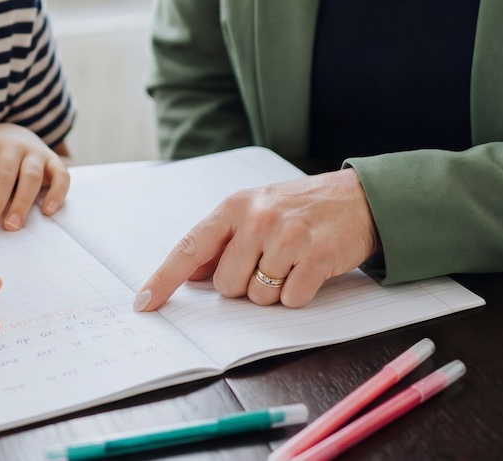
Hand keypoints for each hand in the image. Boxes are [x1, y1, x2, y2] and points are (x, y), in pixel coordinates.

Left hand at [0, 123, 69, 234]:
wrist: (12, 131)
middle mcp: (11, 146)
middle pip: (3, 176)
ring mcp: (34, 152)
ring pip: (31, 176)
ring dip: (22, 202)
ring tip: (12, 227)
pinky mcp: (53, 160)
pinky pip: (61, 175)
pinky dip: (56, 193)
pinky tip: (47, 212)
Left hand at [134, 169, 377, 310]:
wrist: (358, 199)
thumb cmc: (300, 207)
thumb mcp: (255, 211)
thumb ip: (222, 241)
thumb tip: (191, 275)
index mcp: (235, 206)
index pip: (190, 247)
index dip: (164, 279)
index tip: (144, 304)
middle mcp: (258, 218)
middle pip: (227, 285)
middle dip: (244, 286)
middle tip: (268, 263)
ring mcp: (288, 236)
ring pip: (259, 297)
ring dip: (274, 291)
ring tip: (292, 263)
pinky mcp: (316, 256)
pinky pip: (290, 300)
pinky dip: (298, 294)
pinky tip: (309, 270)